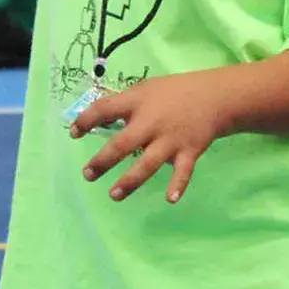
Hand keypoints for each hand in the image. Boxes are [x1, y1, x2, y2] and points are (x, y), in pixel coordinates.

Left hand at [69, 71, 228, 203]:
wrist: (215, 97)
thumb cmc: (174, 93)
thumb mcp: (146, 89)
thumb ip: (124, 105)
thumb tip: (97, 121)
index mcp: (138, 102)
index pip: (105, 109)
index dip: (86, 120)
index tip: (74, 133)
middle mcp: (152, 122)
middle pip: (123, 143)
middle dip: (103, 161)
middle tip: (88, 174)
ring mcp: (171, 139)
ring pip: (147, 163)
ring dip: (130, 181)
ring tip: (114, 195)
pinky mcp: (189, 151)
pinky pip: (183, 171)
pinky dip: (178, 185)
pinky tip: (170, 199)